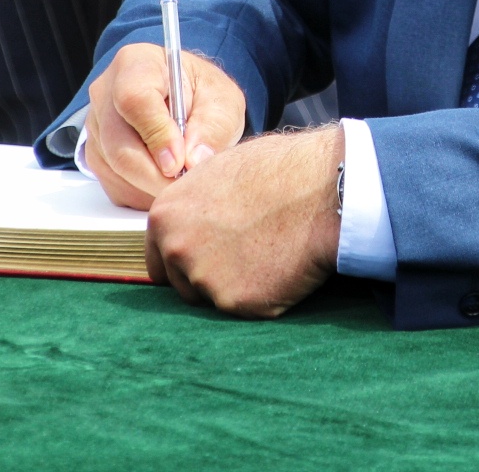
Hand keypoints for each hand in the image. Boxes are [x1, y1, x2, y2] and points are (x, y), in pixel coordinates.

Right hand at [81, 41, 246, 209]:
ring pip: (116, 171)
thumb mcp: (221, 100)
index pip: (134, 99)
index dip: (157, 135)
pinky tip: (168, 181)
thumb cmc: (201, 94)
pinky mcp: (96, 156)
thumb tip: (193, 161)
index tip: (181, 161)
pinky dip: (145, 193)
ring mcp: (95, 126)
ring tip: (185, 179)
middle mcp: (106, 93)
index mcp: (136, 64)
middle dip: (156, 174)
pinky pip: (115, 186)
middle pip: (118, 144)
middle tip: (188, 184)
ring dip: (153, 186)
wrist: (186, 100)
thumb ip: (212, 127)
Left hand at [147, 123, 343, 317]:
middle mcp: (176, 249)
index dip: (180, 261)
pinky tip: (284, 267)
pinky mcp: (236, 302)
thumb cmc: (280, 170)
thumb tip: (193, 217)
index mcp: (165, 216)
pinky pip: (247, 308)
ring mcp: (205, 279)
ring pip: (213, 300)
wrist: (323, 189)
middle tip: (243, 258)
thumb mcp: (221, 172)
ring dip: (234, 287)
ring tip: (268, 256)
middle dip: (205, 278)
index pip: (156, 259)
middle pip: (181, 285)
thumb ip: (195, 204)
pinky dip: (265, 296)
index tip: (202, 260)